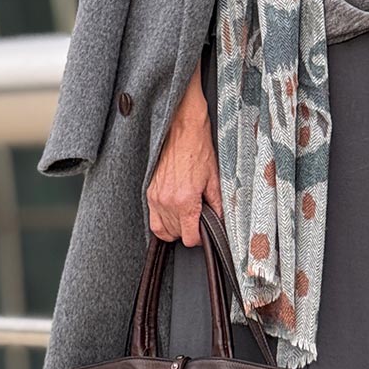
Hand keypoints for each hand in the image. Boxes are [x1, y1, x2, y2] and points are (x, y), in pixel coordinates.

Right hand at [146, 68, 223, 243]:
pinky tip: (174, 212)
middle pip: (176, 235)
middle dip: (188, 231)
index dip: (199, 238)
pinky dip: (163, 220)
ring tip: (186, 217)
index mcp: (185, 201)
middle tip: (198, 220)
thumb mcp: (214, 179)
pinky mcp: (149, 191)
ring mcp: (156, 197)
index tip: (204, 231)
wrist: (181, 129)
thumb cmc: (198, 149)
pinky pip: (153, 218)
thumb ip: (216, 204)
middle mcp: (167, 202)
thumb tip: (219, 220)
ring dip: (174, 228)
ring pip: (162, 230)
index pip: (189, 238)